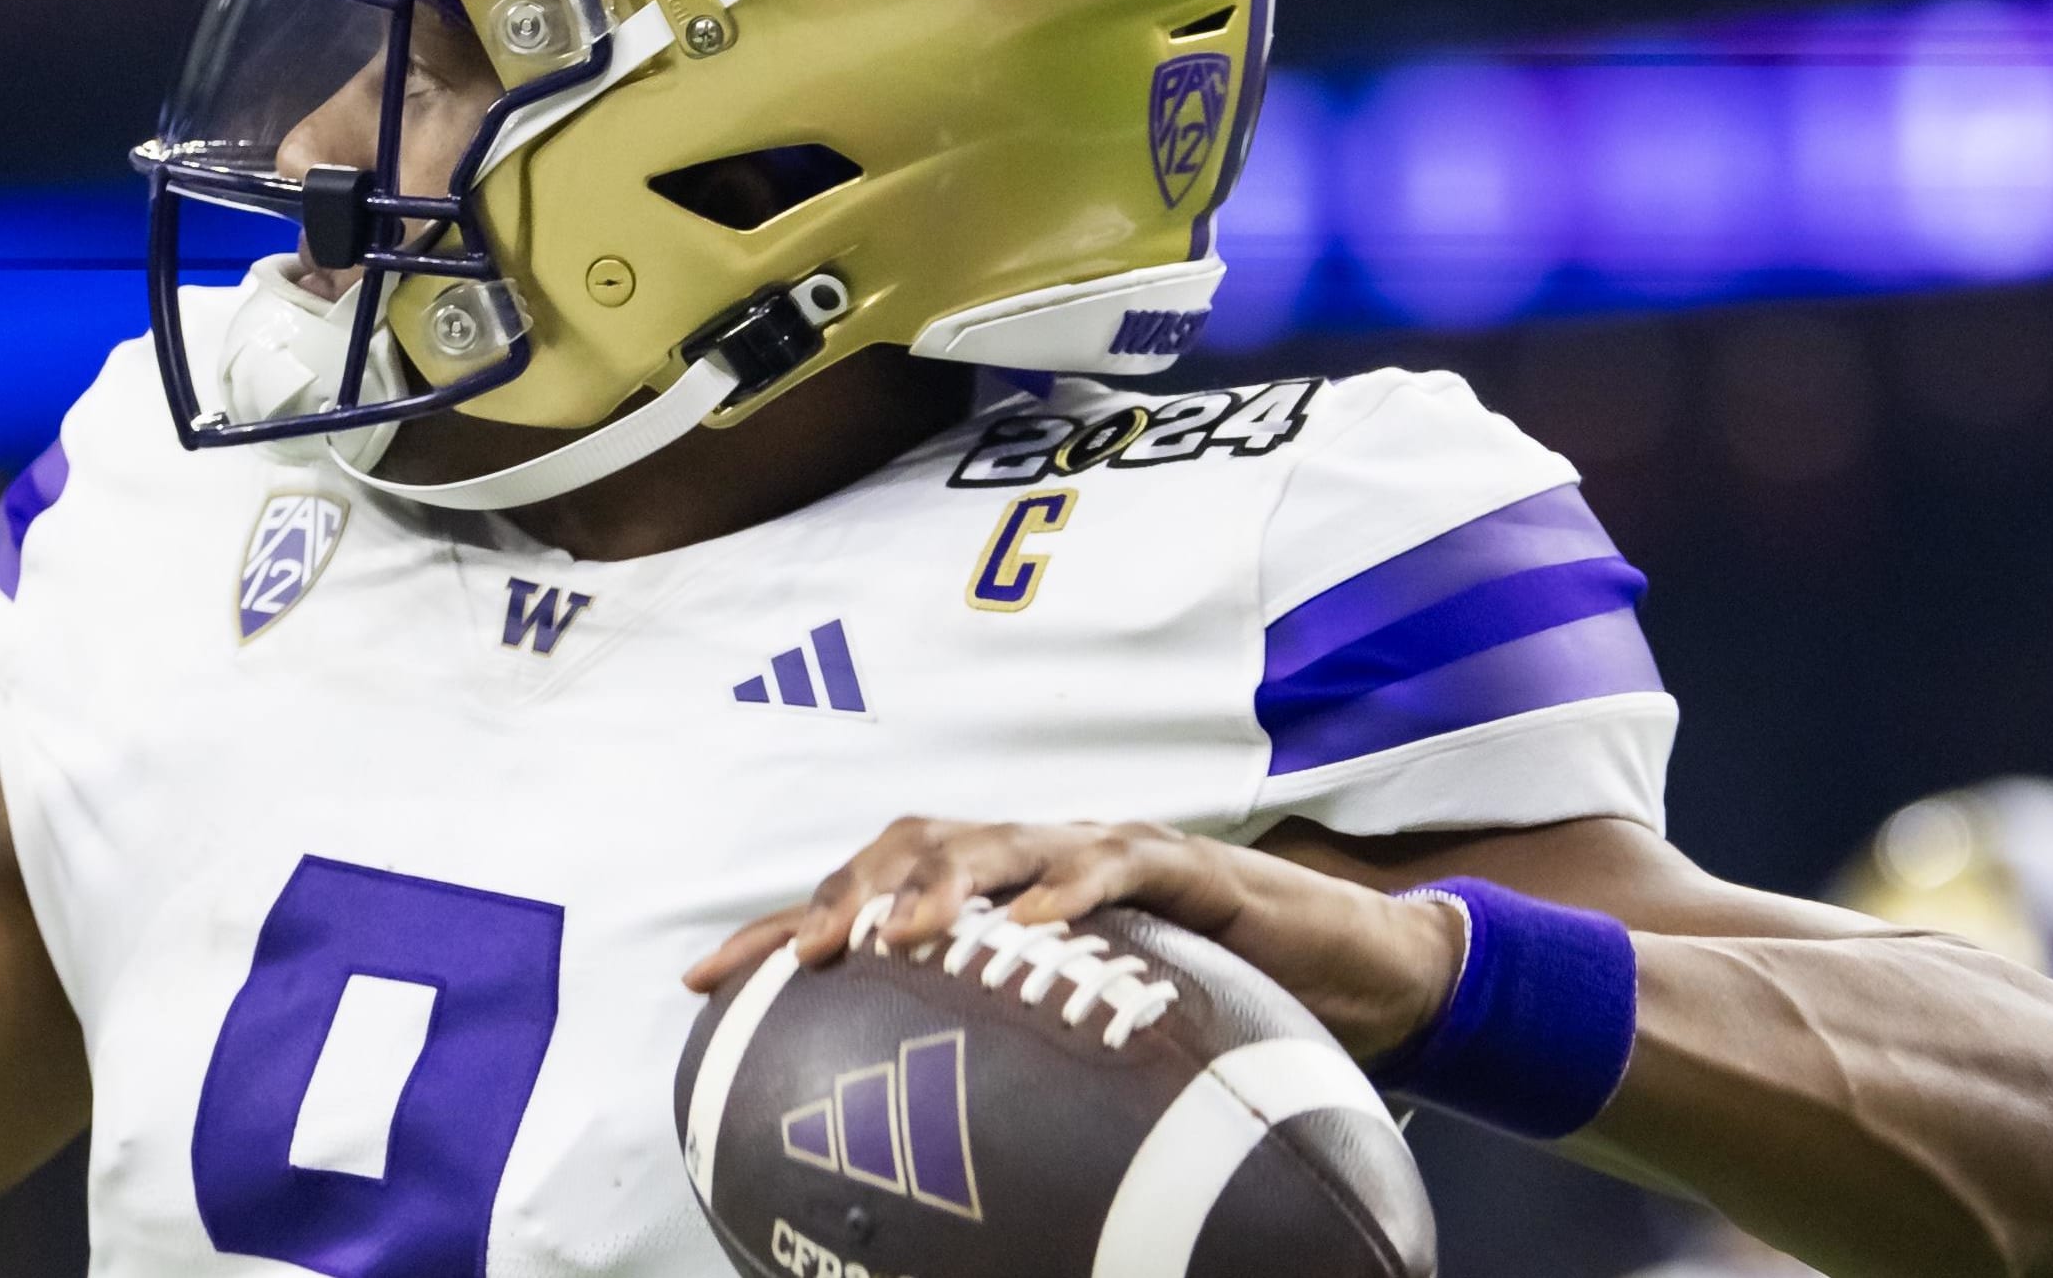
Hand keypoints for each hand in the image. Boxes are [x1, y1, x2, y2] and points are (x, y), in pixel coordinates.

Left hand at [683, 817, 1465, 1064]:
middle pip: (909, 848)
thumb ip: (1025, 1095)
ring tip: (893, 934)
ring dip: (936, 882)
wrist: (1354, 973)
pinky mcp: (1180, 864)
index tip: (699, 985)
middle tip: (802, 958)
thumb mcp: (1099, 1059)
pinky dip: (1067, 891)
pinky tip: (1033, 928)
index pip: (864, 900)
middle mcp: (1032, 861)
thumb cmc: (1211, 1023)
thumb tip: (930, 1210)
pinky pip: (1112, 865)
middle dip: (842, 894)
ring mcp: (1101, 850)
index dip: (777, 931)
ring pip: (996, 842)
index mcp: (994, 906)